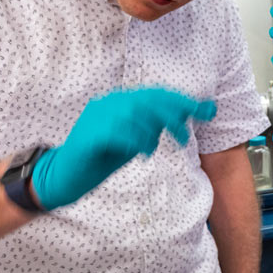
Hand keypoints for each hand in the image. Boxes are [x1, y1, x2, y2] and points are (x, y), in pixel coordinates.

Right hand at [32, 87, 215, 209]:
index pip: (156, 94)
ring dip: (151, 133)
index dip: (182, 102)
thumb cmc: (104, 158)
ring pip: (133, 114)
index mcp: (120, 100)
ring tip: (151, 150)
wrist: (65, 178)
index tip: (207, 112)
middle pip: (148, 101)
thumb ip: (158, 126)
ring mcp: (96, 117)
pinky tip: (140, 153)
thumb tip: (189, 115)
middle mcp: (108, 103)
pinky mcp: (88, 136)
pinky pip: (117, 132)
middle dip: (172, 118)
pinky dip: (134, 141)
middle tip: (184, 140)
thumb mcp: (137, 139)